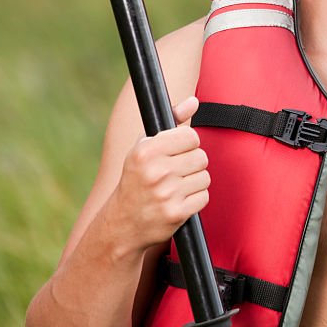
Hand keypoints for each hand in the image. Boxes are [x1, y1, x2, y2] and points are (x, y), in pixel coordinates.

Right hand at [107, 96, 209, 252]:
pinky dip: (195, 199)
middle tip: (176, 173)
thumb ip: (172, 121)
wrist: (122, 224)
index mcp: (146, 151)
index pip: (191, 137)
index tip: (178, 152)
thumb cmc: (135, 180)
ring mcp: (167, 193)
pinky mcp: (177, 213)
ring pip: (205, 177)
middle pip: (201, 157)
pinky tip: (179, 200)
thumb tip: (193, 101)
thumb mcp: (144, 147)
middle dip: (191, 164)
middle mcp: (156, 171)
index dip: (187, 145)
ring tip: (176, 187)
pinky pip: (204, 197)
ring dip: (194, 183)